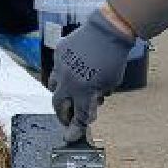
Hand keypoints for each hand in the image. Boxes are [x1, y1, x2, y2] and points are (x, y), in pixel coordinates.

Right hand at [48, 12, 134, 141]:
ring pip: (53, 85)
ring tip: (70, 94)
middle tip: (68, 119)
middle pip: (59, 105)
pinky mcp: (59, 52)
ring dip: (61, 93)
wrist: (109, 31)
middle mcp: (68, 80)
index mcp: (84, 90)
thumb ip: (97, 98)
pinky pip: (57, 67)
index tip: (71, 136)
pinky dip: (64, 72)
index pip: (79, 116)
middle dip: (63, 115)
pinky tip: (75, 70)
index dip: (76, 128)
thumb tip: (88, 110)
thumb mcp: (111, 83)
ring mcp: (61, 66)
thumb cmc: (114, 58)